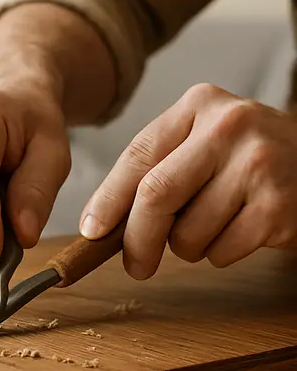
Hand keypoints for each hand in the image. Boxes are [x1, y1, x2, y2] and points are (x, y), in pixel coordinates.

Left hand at [80, 83, 296, 279]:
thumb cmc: (246, 157)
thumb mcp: (200, 142)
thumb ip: (155, 168)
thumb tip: (98, 223)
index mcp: (199, 105)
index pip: (138, 155)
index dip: (107, 198)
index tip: (92, 230)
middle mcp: (228, 126)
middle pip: (156, 194)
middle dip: (137, 239)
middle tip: (135, 265)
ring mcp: (257, 165)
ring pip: (188, 231)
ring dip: (186, 246)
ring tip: (210, 226)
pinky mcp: (278, 206)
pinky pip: (221, 251)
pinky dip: (218, 254)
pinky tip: (239, 230)